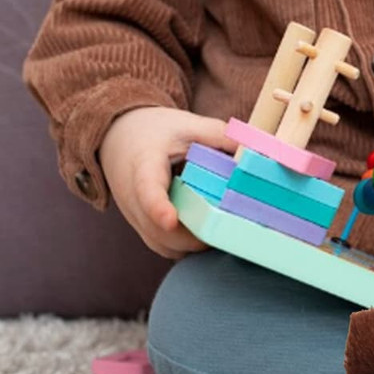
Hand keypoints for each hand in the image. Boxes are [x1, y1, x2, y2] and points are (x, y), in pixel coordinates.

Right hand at [99, 106, 234, 258]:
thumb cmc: (157, 131)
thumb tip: (253, 151)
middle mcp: (134, 198)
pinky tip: (211, 230)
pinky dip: (189, 246)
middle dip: (197, 232)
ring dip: (195, 242)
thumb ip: (219, 135)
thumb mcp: (186, 124)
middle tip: (230, 222)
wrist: (120, 139)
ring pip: (165, 245)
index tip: (170, 220)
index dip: (158, 207)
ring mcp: (137, 218)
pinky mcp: (145, 230)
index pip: (147, 190)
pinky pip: (167, 248)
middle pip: (161, 229)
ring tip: (222, 224)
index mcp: (143, 166)